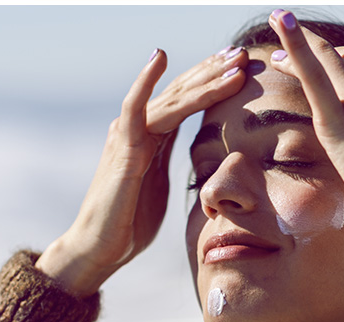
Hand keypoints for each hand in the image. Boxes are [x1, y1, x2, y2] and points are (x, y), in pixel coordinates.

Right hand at [37, 47, 247, 296]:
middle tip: (243, 53)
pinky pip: (135, 108)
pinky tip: (160, 57)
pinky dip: (146, 81)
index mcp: (153, 136)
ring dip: (204, 79)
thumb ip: (173, 161)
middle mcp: (140, 128)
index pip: (188, 100)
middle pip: (182, 91)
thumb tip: (201, 157)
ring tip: (231, 61)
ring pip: (172, 98)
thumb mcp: (161, 184)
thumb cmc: (130, 221)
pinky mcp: (123, 148)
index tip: (242, 67)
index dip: (214, 82)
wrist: (100, 247)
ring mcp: (129, 135)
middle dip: (213, 71)